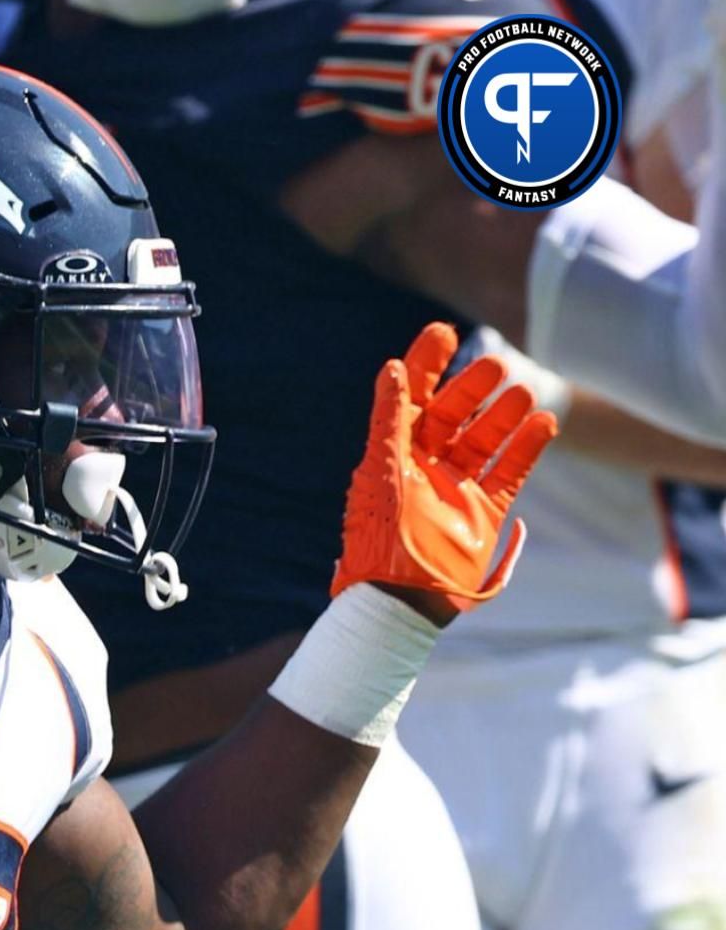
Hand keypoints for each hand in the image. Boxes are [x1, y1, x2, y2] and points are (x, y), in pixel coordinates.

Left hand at [331, 323, 558, 623]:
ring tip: (524, 390)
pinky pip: (510, 471)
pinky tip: (546, 422)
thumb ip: (390, 419)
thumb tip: (392, 367)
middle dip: (471, 387)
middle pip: (452, 414)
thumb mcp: (383, 469)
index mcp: (393, 454)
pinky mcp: (484, 511)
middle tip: (493, 362)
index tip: (443, 331)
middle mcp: (425, 466)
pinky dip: (527, 447)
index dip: (425, 364)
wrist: (404, 598)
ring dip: (504, 413)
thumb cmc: (383, 534)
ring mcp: (456, 487)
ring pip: (485, 438)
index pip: (411, 398)